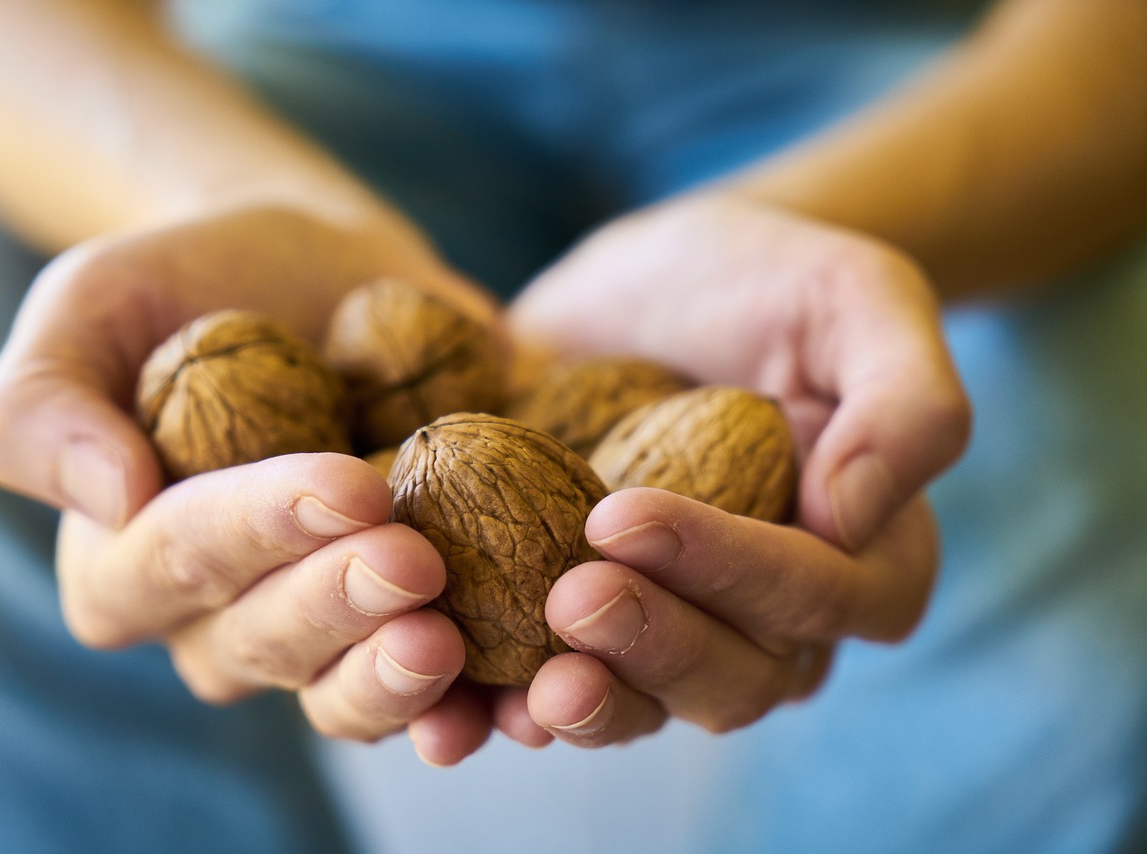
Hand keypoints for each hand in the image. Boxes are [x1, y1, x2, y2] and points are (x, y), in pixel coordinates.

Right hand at [0, 204, 499, 742]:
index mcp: (130, 562)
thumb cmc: (190, 285)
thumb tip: (107, 498)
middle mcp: (221, 619)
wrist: (318, 273)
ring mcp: (324, 629)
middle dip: (344, 607)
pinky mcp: (413, 616)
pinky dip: (483, 701)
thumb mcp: (90, 305)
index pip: (184, 558)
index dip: (263, 531)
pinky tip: (526, 696)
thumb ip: (44, 402)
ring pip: (347, 692)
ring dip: (403, 682)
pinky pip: (441, 688)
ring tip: (458, 643)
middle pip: (268, 641)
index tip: (349, 485)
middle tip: (416, 562)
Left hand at [472, 192, 969, 748]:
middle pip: (733, 677)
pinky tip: (456, 711)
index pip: (815, 596)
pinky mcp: (579, 611)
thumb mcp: (860, 300)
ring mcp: (671, 619)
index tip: (629, 515)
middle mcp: (769, 614)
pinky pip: (552, 683)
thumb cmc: (773, 282)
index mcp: (859, 554)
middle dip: (653, 647)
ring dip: (587, 707)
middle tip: (573, 597)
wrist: (659, 280)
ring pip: (645, 704)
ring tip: (524, 691)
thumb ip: (903, 403)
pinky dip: (502, 709)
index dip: (731, 573)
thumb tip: (851, 518)